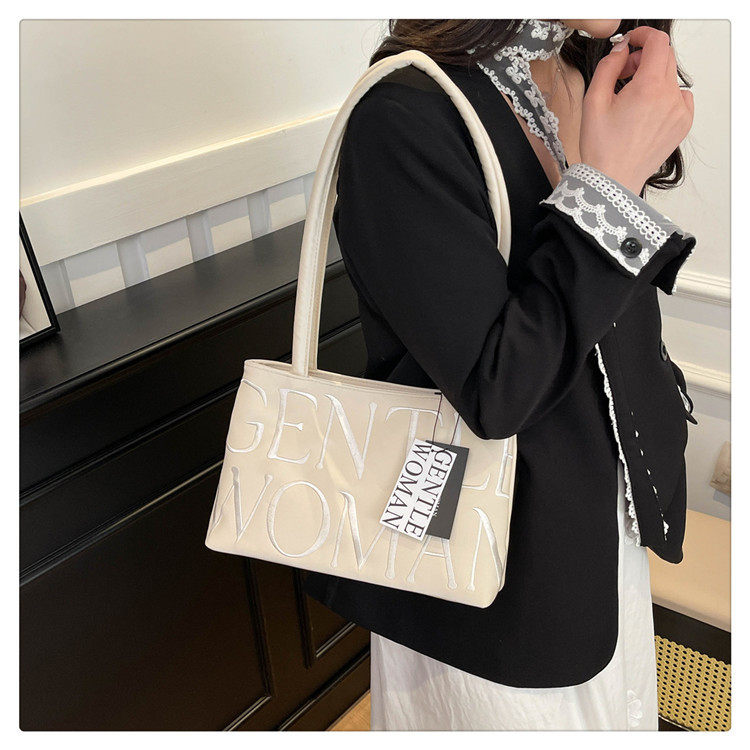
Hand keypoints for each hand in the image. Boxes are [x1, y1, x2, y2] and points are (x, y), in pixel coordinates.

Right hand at [579, 26, 693, 194]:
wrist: (613, 180)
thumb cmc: (602, 148)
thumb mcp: (593, 101)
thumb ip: (608, 67)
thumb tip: (622, 51)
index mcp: (648, 88)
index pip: (657, 43)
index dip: (643, 36)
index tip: (633, 42)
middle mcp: (669, 97)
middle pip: (665, 57)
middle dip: (644, 58)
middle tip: (625, 72)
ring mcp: (680, 111)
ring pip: (670, 78)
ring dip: (653, 79)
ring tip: (633, 99)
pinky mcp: (683, 124)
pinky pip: (680, 98)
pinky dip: (665, 97)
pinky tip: (646, 112)